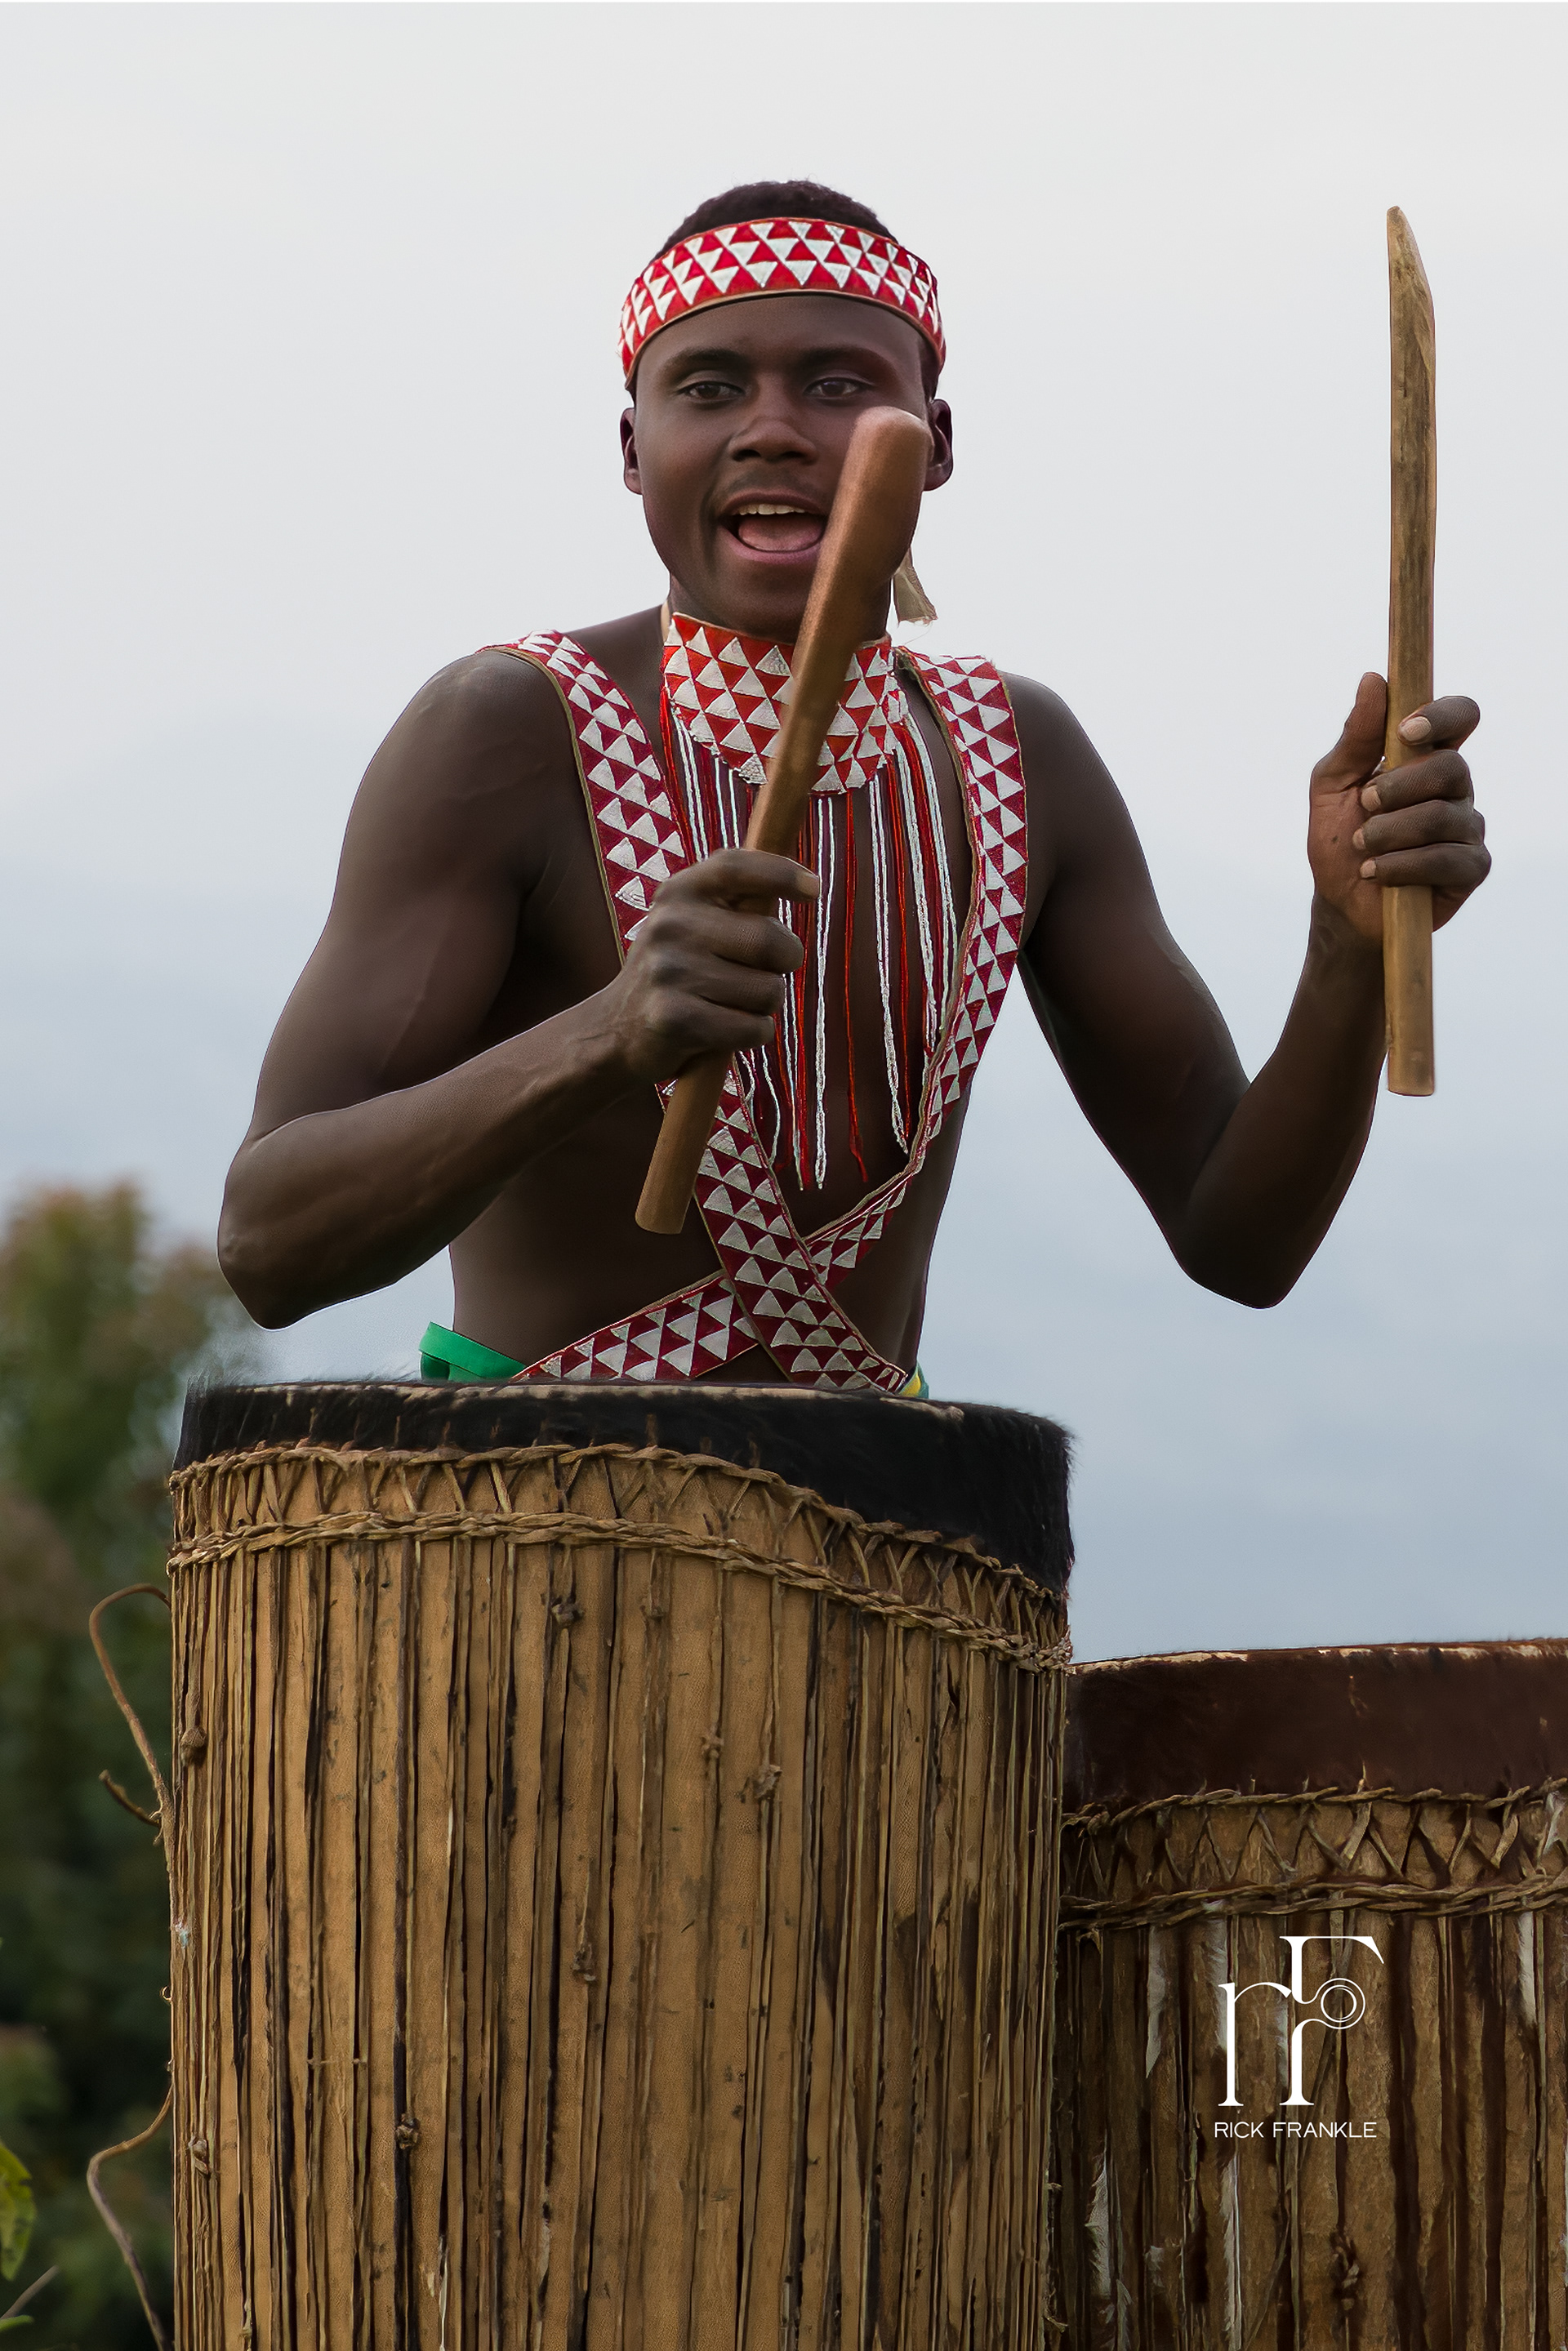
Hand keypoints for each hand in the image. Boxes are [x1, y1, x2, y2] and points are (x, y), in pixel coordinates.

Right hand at [606, 848, 815, 1082]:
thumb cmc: (677, 971)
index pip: (736, 868)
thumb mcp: (692, 922)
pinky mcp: (675, 1019)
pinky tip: (725, 1031)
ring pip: (768, 991)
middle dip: (785, 961)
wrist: (616, 1028)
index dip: (781, 874)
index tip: (814, 889)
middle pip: (770, 941)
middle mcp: (670, 925)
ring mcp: (670, 972)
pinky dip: (753, 1033)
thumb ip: (737, 901)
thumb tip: (807, 882)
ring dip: (764, 1004)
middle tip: (766, 971)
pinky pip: (753, 1028)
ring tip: (731, 1004)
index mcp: (678, 892)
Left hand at [1307, 673, 1489, 943]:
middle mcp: (1455, 787)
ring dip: (1389, 833)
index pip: (1460, 716)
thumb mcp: (1333, 784)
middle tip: (1365, 805)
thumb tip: (1374, 679)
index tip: (1405, 731)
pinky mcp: (1471, 867)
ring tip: (1361, 847)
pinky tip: (1375, 872)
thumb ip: (1356, 737)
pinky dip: (1401, 866)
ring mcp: (1468, 826)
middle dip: (1398, 787)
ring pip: (1442, 816)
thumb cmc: (1338, 838)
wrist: (1340, 904)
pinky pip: (1447, 858)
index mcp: (1427, 758)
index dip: (1442, 716)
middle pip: (1451, 766)